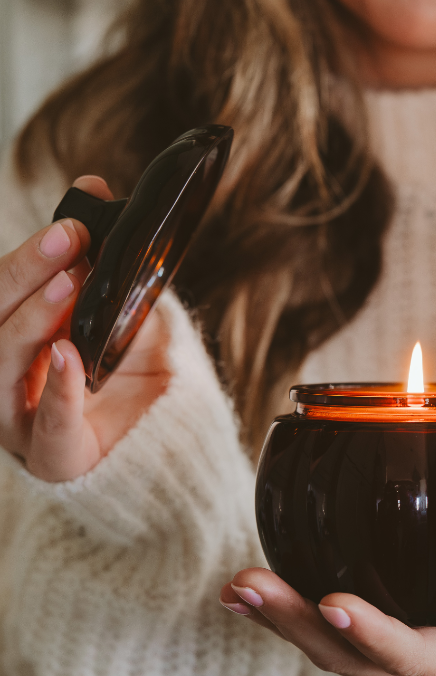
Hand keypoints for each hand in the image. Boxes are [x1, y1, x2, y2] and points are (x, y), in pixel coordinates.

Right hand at [0, 176, 170, 480]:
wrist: (148, 444)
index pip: (2, 293)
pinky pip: (45, 422)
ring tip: (67, 284)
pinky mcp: (49, 453)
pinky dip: (57, 388)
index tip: (72, 221)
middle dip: (26, 272)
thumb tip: (96, 189)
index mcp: (11, 340)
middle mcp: (2, 376)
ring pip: (3, 362)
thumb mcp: (119, 315)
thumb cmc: (120, 377)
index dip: (28, 256)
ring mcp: (16, 418)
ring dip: (34, 319)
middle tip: (69, 236)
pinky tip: (67, 355)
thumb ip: (104, 264)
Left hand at [220, 546, 435, 675]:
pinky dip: (284, 612)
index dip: (374, 636)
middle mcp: (415, 666)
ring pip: (324, 647)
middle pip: (347, 656)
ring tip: (235, 585)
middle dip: (294, 623)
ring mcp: (388, 653)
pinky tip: (247, 587)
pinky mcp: (373, 632)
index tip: (334, 602)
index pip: (411, 655)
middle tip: (245, 583)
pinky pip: (322, 630)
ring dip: (277, 617)